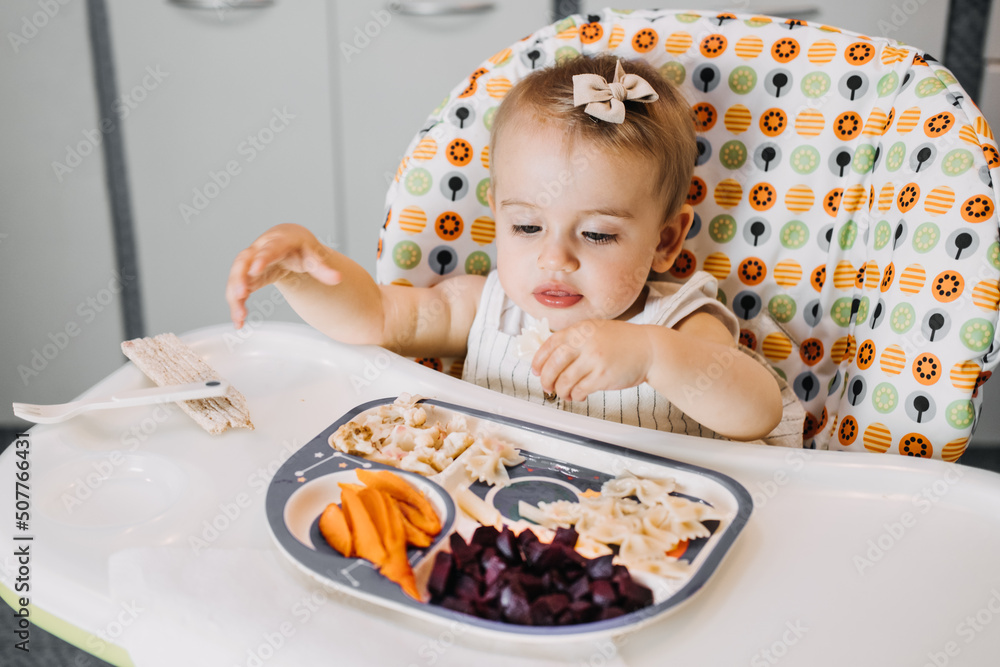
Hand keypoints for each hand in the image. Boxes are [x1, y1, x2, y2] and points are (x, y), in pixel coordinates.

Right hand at [226, 224, 341, 327]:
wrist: (288, 244)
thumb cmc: (300, 248)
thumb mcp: (314, 256)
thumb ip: (324, 269)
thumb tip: (338, 278)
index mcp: (279, 241)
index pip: (270, 248)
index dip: (262, 258)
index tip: (255, 270)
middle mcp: (260, 249)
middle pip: (244, 261)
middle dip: (240, 277)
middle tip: (240, 294)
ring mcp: (250, 262)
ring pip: (237, 276)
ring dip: (235, 295)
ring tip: (240, 316)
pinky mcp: (246, 275)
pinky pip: (237, 289)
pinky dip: (236, 305)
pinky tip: (239, 322)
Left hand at [531, 320, 652, 401]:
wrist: (649, 349)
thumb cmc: (622, 341)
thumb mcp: (595, 330)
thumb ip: (575, 339)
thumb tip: (550, 357)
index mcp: (580, 329)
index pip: (549, 345)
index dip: (538, 360)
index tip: (535, 370)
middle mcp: (585, 342)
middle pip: (553, 365)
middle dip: (546, 380)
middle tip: (547, 387)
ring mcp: (594, 360)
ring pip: (564, 381)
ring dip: (560, 391)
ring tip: (565, 394)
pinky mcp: (603, 376)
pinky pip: (579, 390)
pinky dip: (575, 396)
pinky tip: (578, 396)